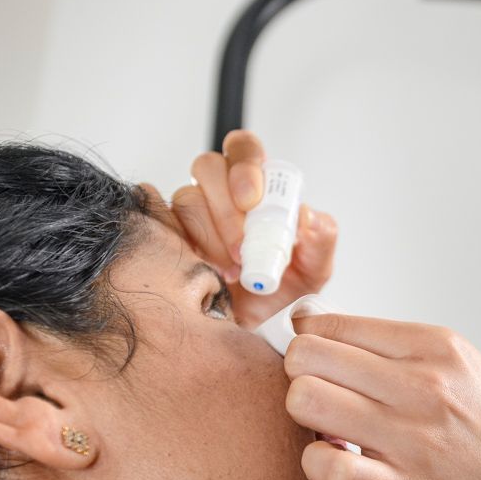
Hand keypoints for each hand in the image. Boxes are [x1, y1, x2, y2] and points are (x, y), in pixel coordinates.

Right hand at [159, 130, 338, 327]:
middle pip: (209, 167)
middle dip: (226, 207)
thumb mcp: (313, 270)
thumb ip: (320, 240)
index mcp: (258, 186)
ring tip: (231, 274)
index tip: (252, 200)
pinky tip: (201, 272)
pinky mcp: (165, 235)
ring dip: (209, 236)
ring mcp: (189, 212)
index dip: (245, 165)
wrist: (253, 330)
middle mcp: (220, 191)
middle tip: (242, 249)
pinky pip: (160, 224)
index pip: (244, 149)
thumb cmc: (283, 292)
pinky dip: (179, 246)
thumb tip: (308, 216)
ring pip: (185, 199)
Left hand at [281, 314, 480, 479]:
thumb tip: (313, 323)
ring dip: (304, 423)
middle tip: (321, 406)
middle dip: (300, 380)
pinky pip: (324, 466)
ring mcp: (412, 438)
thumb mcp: (460, 367)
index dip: (309, 348)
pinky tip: (339, 470)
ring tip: (329, 437)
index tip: (321, 373)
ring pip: (304, 401)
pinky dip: (317, 467)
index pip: (328, 323)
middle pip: (306, 356)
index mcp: (434, 345)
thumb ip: (393, 348)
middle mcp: (423, 384)